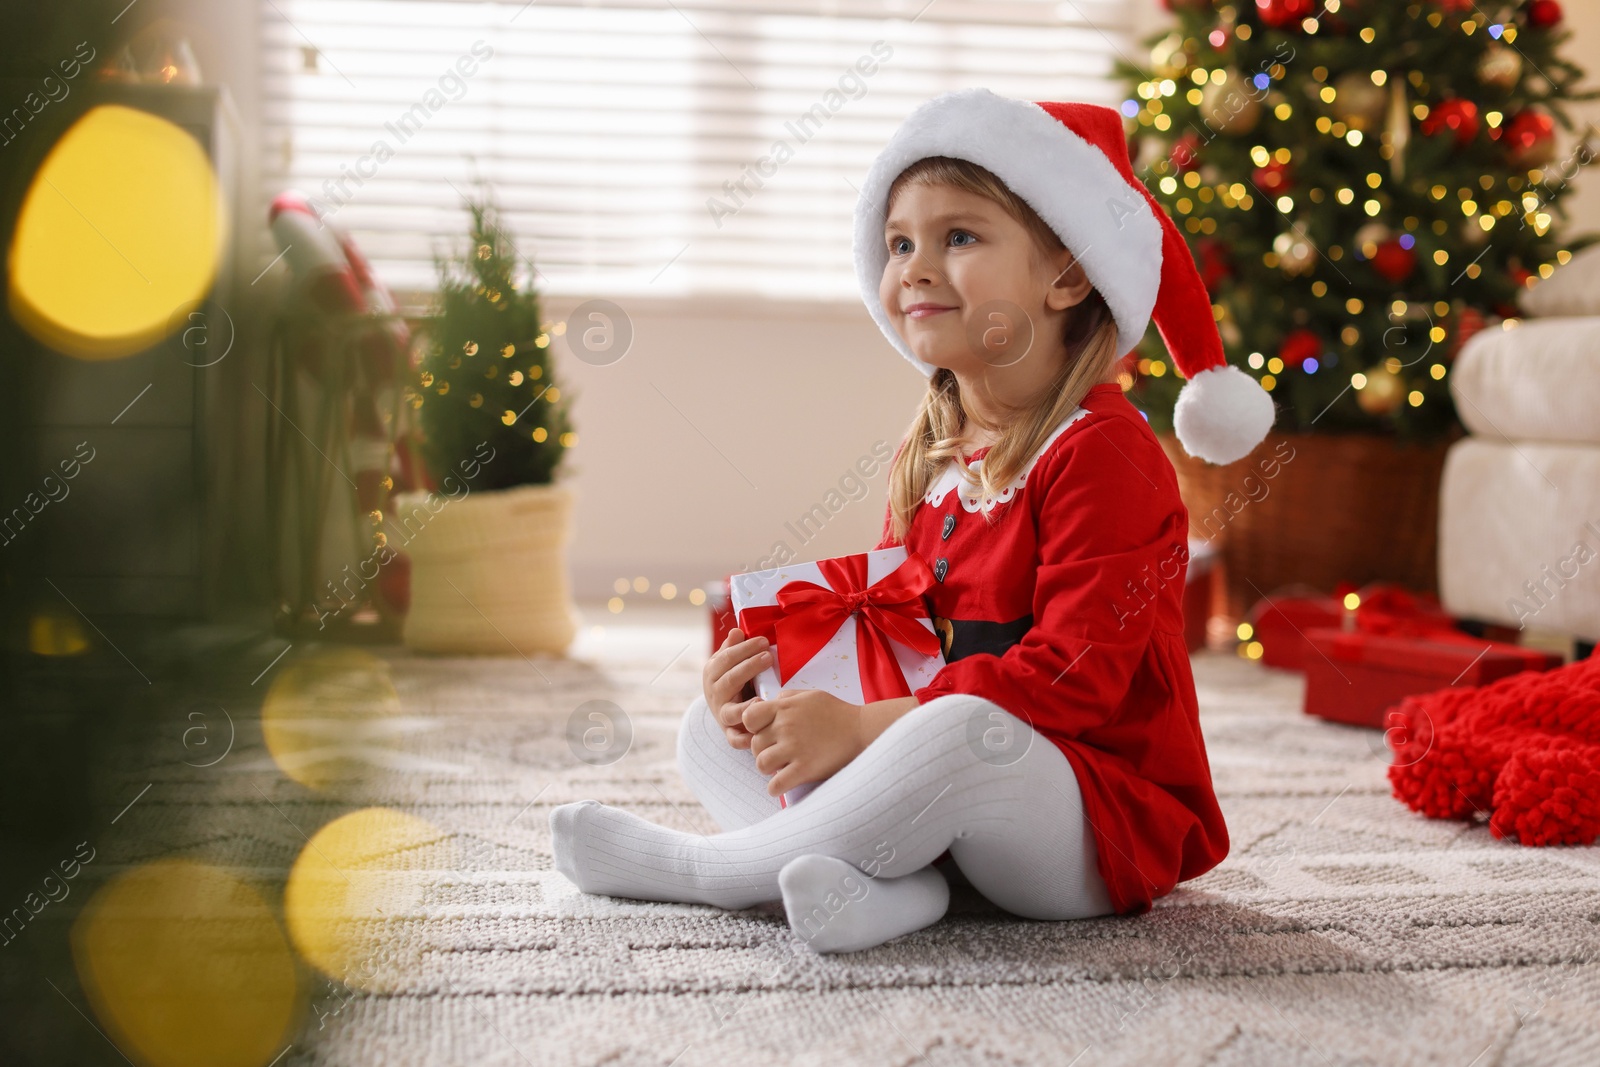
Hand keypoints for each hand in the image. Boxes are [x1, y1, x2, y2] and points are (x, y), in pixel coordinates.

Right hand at [702, 627, 770, 750]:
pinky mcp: (730, 732)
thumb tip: (737, 631)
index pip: (727, 658)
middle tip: (768, 657)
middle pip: (730, 680)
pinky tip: (757, 734)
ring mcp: (721, 713)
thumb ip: (733, 648)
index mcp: (713, 672)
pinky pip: (734, 738)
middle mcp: (715, 693)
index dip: (745, 649)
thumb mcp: (728, 661)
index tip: (763, 641)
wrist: (723, 707)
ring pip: (731, 712)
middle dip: (749, 667)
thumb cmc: (733, 678)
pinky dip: (743, 739)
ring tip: (762, 700)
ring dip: (746, 707)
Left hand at [741, 689, 864, 796]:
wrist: (862, 730)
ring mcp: (794, 748)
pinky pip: (775, 786)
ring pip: (761, 765)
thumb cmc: (837, 713)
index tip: (766, 732)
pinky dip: (776, 788)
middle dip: (764, 750)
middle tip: (779, 752)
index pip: (748, 719)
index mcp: (784, 708)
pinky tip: (785, 783)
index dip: (753, 728)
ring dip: (769, 768)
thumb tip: (768, 704)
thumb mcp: (810, 695)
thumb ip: (786, 698)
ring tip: (782, 766)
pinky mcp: (804, 769)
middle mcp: (785, 727)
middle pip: (754, 744)